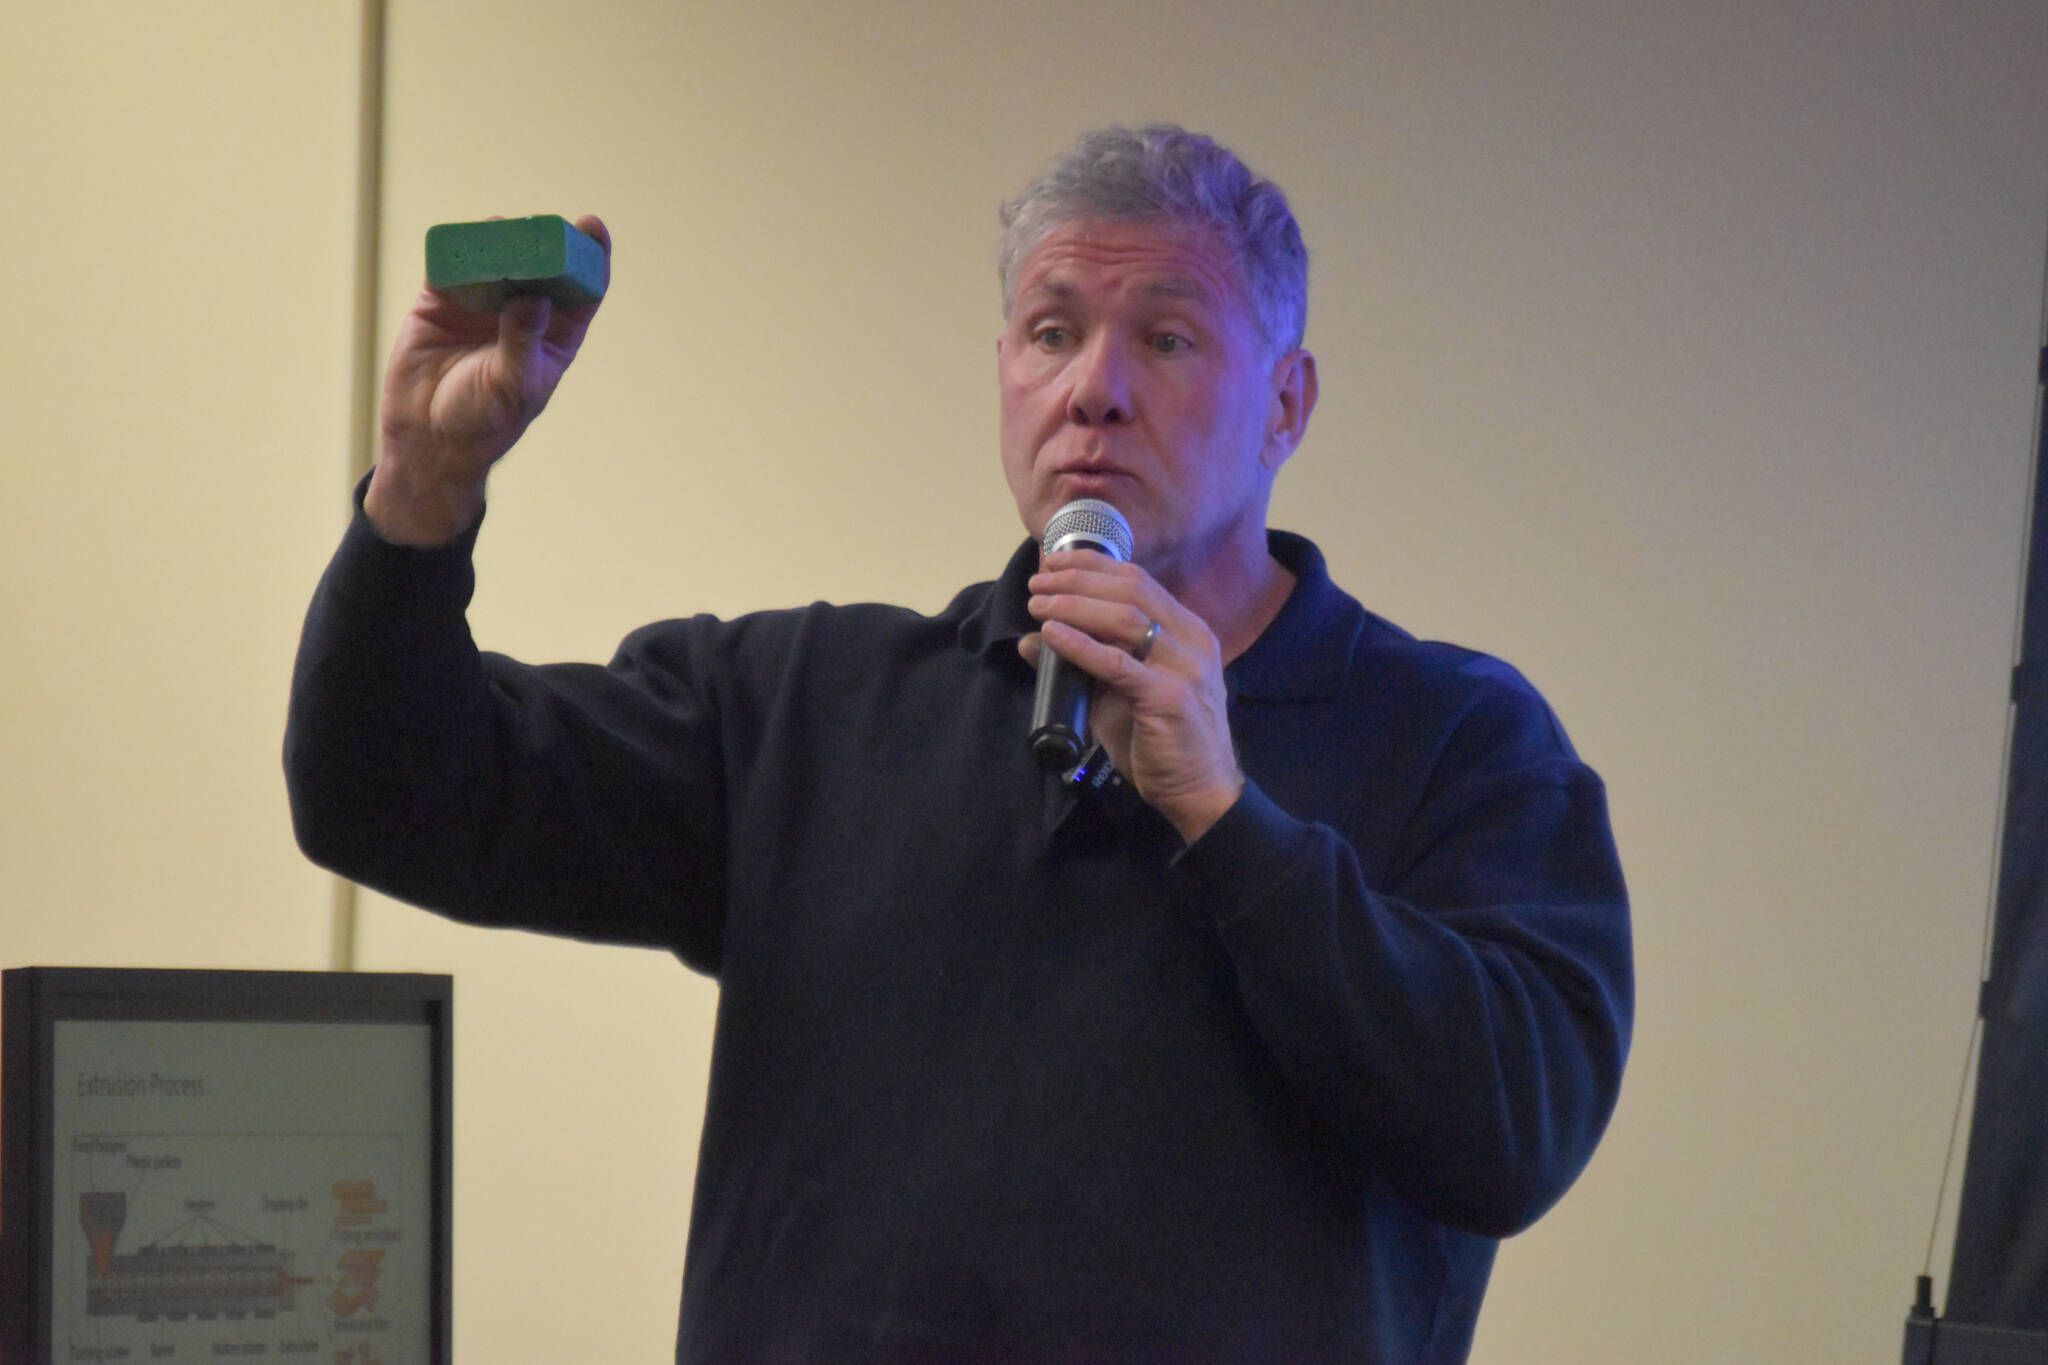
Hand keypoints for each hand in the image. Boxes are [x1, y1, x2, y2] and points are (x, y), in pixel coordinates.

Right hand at [366, 214, 611, 544]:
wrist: (427, 438)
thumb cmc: (484, 422)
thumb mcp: (512, 385)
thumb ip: (523, 341)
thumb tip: (535, 297)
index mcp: (555, 334)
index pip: (582, 287)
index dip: (592, 254)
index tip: (592, 226)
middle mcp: (522, 311)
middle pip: (541, 261)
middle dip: (544, 236)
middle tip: (542, 223)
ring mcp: (482, 302)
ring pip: (497, 256)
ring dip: (501, 237)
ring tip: (503, 229)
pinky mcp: (441, 299)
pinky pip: (451, 264)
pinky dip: (457, 248)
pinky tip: (464, 240)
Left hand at [1021, 549, 1243, 842]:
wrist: (1200, 789)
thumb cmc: (1161, 741)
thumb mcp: (1119, 694)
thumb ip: (1085, 664)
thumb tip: (1034, 640)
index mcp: (1187, 631)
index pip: (1137, 580)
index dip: (1092, 565)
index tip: (1053, 562)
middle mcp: (1191, 641)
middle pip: (1130, 590)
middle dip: (1077, 580)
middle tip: (1037, 583)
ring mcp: (1185, 668)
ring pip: (1125, 618)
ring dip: (1075, 605)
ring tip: (1039, 605)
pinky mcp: (1170, 698)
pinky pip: (1119, 663)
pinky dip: (1082, 645)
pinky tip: (1053, 634)